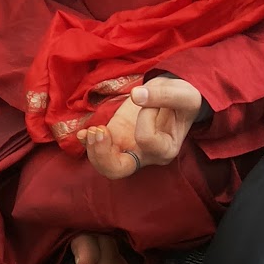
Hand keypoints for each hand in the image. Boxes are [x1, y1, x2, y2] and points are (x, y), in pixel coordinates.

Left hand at [79, 77, 202, 179]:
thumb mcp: (181, 93)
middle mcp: (146, 155)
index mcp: (166, 149)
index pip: (146, 139)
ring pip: (105, 165)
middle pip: (119, 170)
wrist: (174, 95)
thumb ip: (163, 95)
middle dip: (103, 155)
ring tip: (91, 130)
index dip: (144, 116)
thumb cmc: (182, 98)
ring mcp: (129, 149)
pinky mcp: (116, 138)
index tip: (149, 99)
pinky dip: (87, 143)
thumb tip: (136, 95)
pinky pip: (98, 150)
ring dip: (93, 149)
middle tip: (100, 131)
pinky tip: (82, 133)